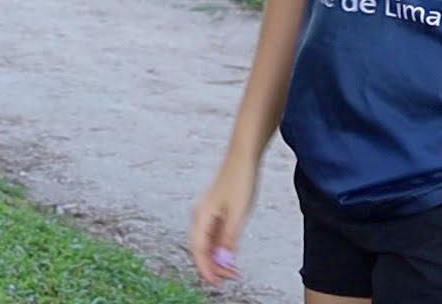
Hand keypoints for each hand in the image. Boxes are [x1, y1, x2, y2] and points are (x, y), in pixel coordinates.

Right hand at [188, 156, 258, 284]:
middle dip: (213, 266)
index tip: (216, 283)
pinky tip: (232, 255)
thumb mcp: (238, 213)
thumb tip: (224, 261)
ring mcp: (207, 214)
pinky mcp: (216, 212)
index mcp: (201, 216)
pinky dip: (221, 248)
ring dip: (218, 259)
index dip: (206, 269)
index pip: (198, 249)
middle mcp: (200, 216)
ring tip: (234, 271)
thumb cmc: (239, 179)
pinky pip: (214, 236)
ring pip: (208, 244)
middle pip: (200, 249)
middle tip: (230, 278)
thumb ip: (230, 238)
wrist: (242, 157)